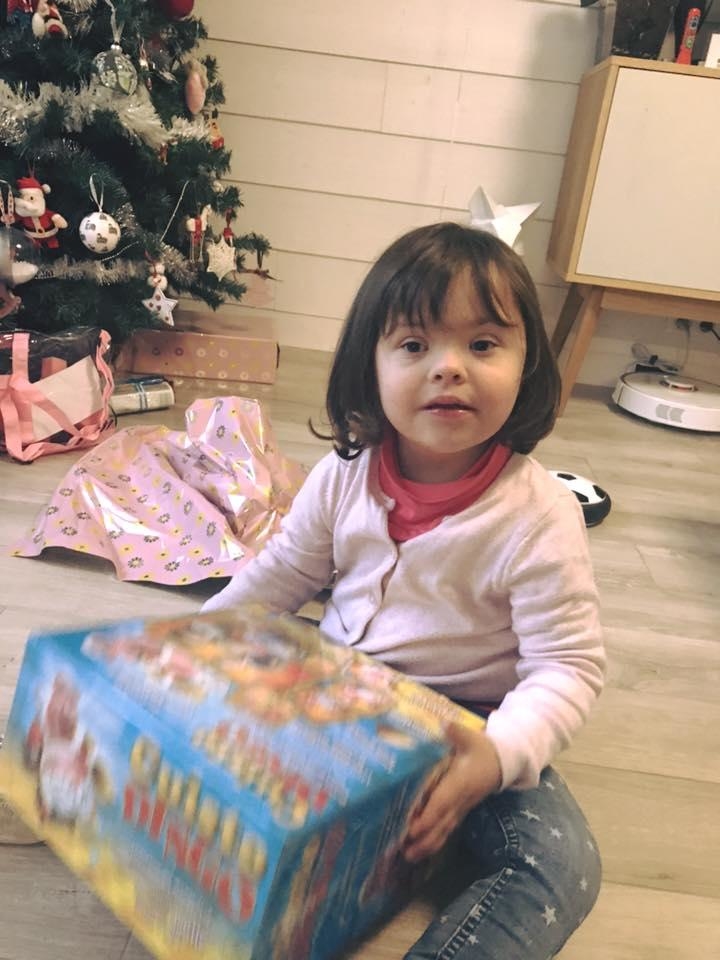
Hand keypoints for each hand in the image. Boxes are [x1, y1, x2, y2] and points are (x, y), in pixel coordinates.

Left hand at [403, 722, 501, 862]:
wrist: (503, 762)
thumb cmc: (483, 749)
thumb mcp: (470, 737)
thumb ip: (456, 732)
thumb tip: (443, 724)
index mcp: (460, 783)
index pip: (442, 803)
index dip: (428, 817)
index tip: (411, 829)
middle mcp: (460, 800)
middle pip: (441, 825)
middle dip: (423, 839)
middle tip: (403, 851)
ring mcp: (461, 809)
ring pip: (444, 832)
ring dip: (427, 846)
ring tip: (408, 857)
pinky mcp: (461, 812)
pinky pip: (447, 830)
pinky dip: (434, 842)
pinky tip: (421, 851)